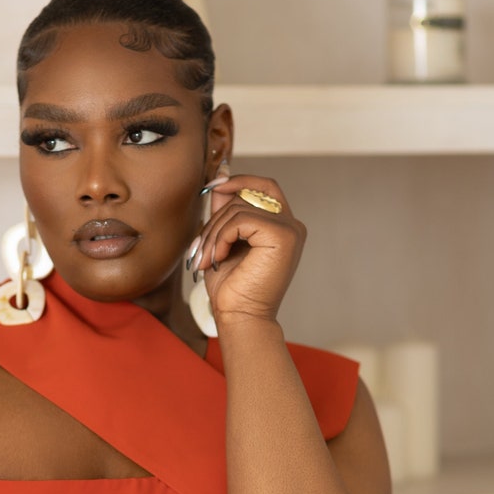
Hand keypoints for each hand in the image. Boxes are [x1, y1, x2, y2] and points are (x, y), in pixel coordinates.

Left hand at [192, 175, 305, 325]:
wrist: (239, 316)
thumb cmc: (232, 286)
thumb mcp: (222, 239)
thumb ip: (224, 210)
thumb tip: (219, 178)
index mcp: (281, 225)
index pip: (263, 186)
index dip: (238, 180)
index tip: (211, 187)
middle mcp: (291, 224)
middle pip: (248, 194)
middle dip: (217, 215)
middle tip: (201, 245)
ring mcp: (290, 229)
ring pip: (239, 207)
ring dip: (213, 232)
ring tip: (206, 258)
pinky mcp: (283, 236)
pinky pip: (241, 219)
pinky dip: (221, 237)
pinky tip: (218, 258)